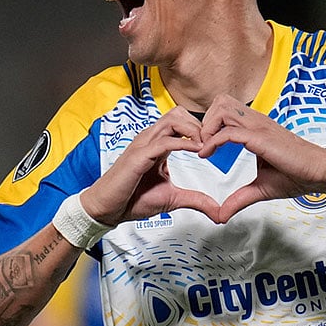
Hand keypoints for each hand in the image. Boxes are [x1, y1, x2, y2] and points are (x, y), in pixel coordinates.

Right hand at [81, 106, 222, 224]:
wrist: (108, 210)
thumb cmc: (133, 200)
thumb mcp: (173, 199)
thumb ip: (196, 200)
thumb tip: (217, 212)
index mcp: (158, 144)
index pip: (181, 121)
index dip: (201, 129)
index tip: (215, 145)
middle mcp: (150, 140)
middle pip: (179, 113)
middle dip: (200, 124)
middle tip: (212, 143)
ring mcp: (143, 145)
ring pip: (173, 119)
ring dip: (194, 129)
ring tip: (206, 146)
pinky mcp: (138, 156)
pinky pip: (164, 141)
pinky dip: (184, 143)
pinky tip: (197, 151)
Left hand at [198, 94, 325, 221]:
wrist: (321, 173)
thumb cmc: (298, 175)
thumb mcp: (261, 188)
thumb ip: (239, 199)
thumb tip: (221, 215)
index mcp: (256, 128)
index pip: (225, 111)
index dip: (209, 125)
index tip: (201, 147)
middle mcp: (256, 122)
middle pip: (220, 102)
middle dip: (205, 121)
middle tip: (201, 145)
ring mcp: (259, 127)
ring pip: (222, 110)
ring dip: (207, 128)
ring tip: (204, 149)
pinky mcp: (261, 138)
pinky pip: (230, 132)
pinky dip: (213, 141)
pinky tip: (207, 155)